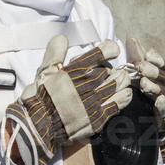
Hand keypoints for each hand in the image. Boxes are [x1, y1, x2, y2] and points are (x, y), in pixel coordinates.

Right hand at [5, 36, 131, 162]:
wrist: (40, 126)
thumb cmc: (40, 98)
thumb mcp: (44, 72)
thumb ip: (54, 53)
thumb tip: (63, 38)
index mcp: (75, 71)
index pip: (101, 53)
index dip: (110, 48)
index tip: (112, 50)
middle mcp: (88, 84)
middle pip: (112, 70)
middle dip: (114, 69)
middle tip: (113, 71)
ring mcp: (95, 102)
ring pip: (119, 85)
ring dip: (122, 81)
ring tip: (119, 81)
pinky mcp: (98, 118)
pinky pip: (119, 103)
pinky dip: (124, 96)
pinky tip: (123, 94)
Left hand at [127, 40, 164, 159]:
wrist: (152, 129)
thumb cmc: (146, 98)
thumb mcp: (140, 77)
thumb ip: (138, 60)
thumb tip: (132, 39)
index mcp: (164, 80)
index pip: (163, 67)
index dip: (157, 60)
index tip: (148, 53)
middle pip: (164, 79)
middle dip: (153, 71)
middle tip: (140, 66)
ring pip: (164, 94)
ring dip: (155, 87)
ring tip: (143, 83)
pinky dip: (162, 106)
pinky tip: (157, 101)